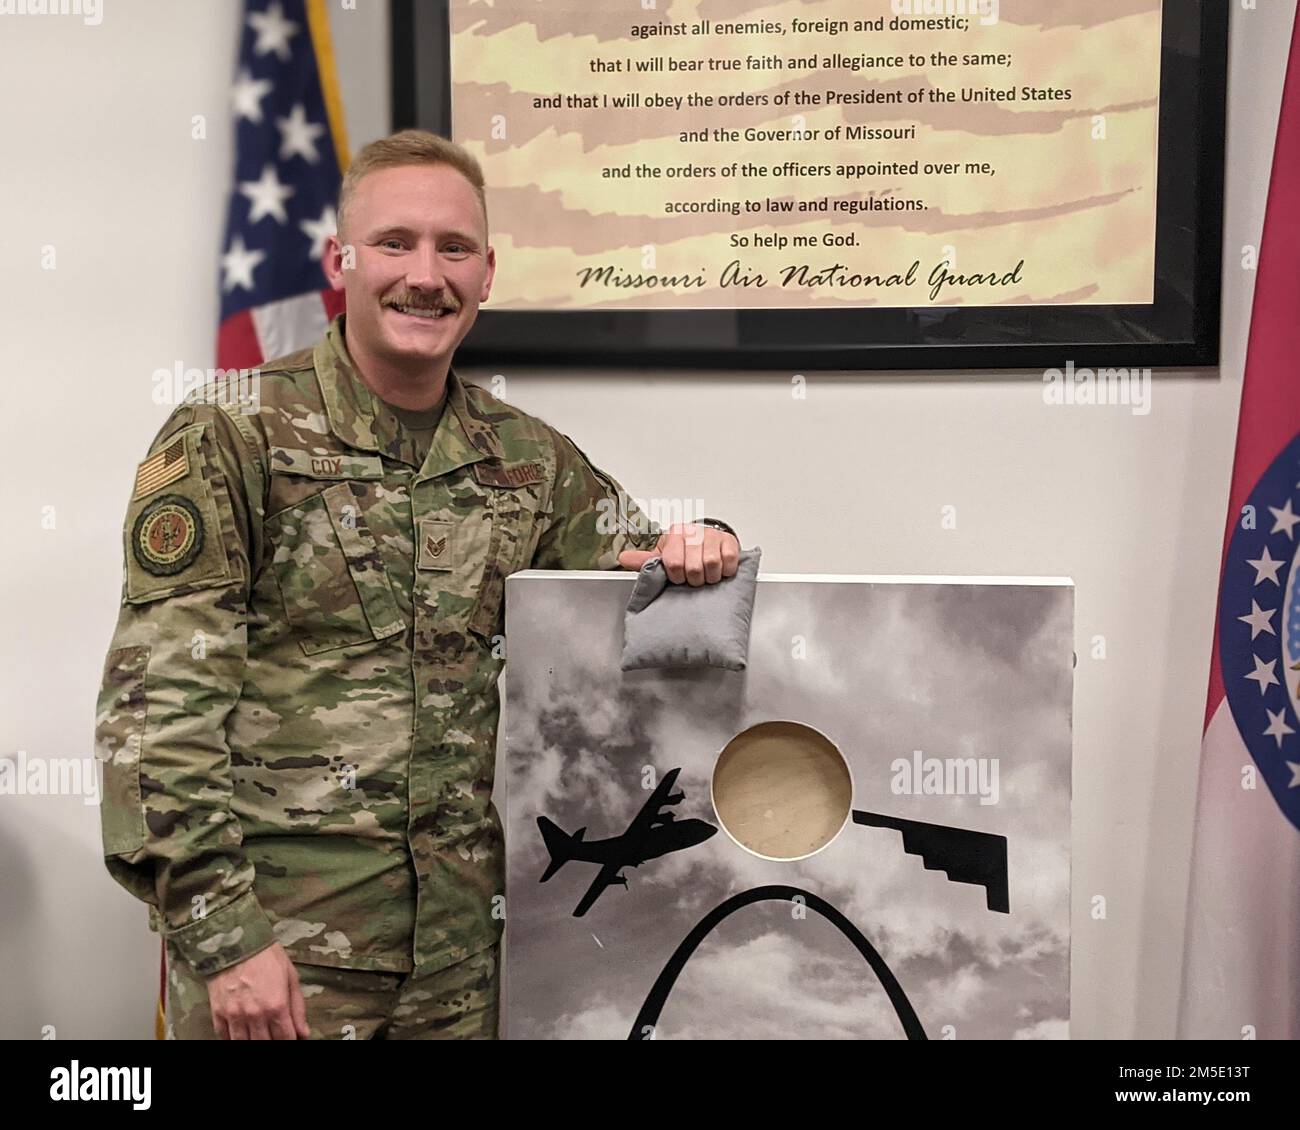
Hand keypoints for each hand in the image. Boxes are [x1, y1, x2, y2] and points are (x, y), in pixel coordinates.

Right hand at [205, 942, 310, 1039]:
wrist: (236, 941)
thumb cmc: (266, 955)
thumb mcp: (290, 977)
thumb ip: (297, 1008)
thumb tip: (304, 1032)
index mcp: (276, 1005)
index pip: (285, 1038)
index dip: (289, 1039)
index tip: (290, 1036)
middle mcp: (255, 1015)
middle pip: (264, 1043)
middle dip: (272, 1040)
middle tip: (274, 1033)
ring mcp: (234, 1015)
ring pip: (243, 1043)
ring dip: (252, 1041)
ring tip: (258, 1034)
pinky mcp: (218, 1012)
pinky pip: (224, 1036)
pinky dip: (233, 1037)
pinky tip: (240, 1032)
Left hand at [618, 523, 739, 585]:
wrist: (708, 543)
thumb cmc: (684, 552)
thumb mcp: (663, 557)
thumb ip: (644, 560)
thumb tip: (622, 559)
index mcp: (675, 533)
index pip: (673, 563)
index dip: (676, 576)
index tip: (678, 577)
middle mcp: (693, 531)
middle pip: (693, 567)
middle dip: (694, 579)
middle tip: (694, 578)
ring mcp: (712, 535)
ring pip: (711, 564)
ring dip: (710, 576)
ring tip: (707, 575)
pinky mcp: (729, 540)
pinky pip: (729, 560)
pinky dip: (725, 571)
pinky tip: (720, 570)